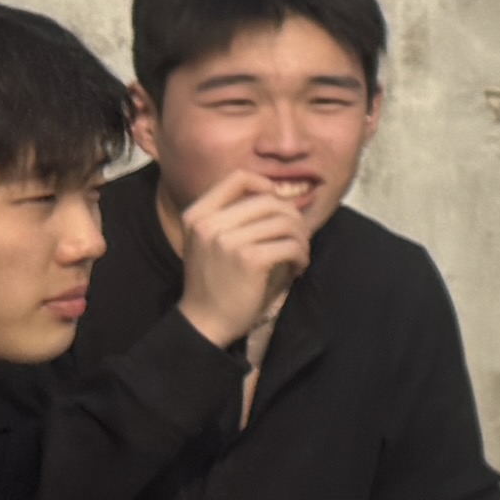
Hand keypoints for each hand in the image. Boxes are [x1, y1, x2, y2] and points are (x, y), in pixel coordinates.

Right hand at [173, 171, 310, 346]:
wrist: (205, 321)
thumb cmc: (215, 280)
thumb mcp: (211, 240)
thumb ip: (234, 215)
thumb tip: (277, 193)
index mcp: (197, 214)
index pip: (238, 178)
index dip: (267, 186)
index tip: (279, 208)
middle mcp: (209, 223)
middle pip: (269, 200)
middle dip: (293, 218)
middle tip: (298, 239)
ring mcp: (227, 240)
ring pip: (285, 222)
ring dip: (301, 239)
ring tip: (298, 255)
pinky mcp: (249, 259)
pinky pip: (291, 245)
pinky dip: (301, 255)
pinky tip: (297, 268)